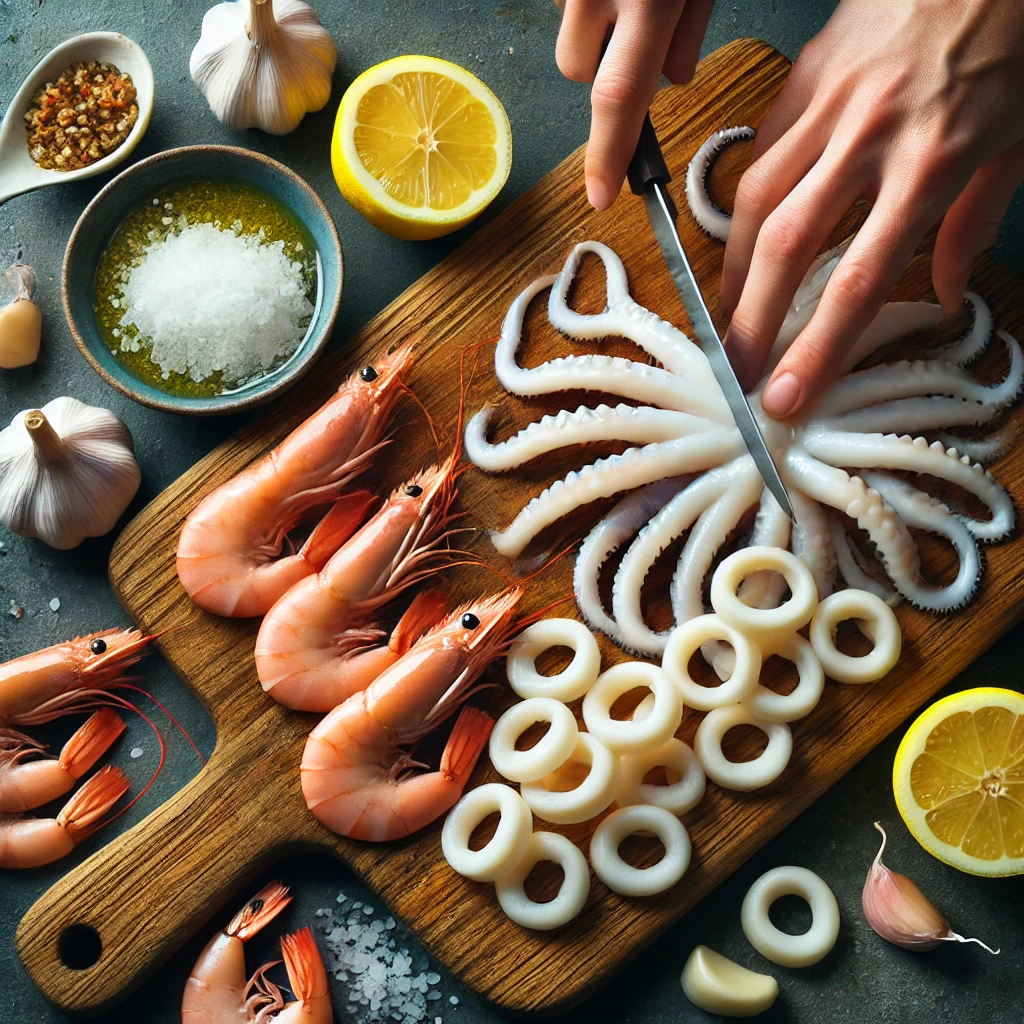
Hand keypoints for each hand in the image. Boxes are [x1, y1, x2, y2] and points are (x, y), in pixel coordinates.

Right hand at [555, 0, 715, 208]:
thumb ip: (688, 29)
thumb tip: (673, 76)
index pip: (620, 97)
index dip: (608, 154)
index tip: (600, 197)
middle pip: (580, 72)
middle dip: (604, 68)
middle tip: (639, 29)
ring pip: (570, 40)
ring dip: (595, 32)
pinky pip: (566, 4)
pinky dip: (590, 0)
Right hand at [721, 0, 1023, 417]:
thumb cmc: (1013, 43)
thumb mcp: (1015, 144)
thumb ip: (972, 225)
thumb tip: (946, 292)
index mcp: (930, 164)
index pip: (854, 281)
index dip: (812, 349)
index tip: (781, 395)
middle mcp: (869, 139)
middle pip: (784, 246)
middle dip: (750, 319)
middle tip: (733, 368)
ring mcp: (830, 103)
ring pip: (755, 199)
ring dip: (735, 267)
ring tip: (731, 312)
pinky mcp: (806, 75)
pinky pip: (763, 149)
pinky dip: (747, 200)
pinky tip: (746, 233)